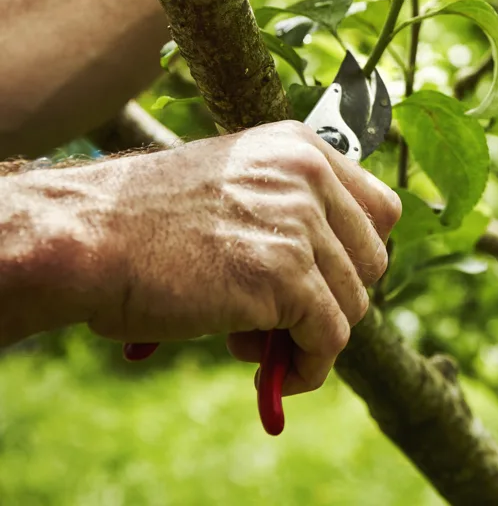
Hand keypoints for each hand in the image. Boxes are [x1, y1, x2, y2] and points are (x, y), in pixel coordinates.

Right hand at [57, 122, 398, 394]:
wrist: (88, 237)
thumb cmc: (146, 221)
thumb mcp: (234, 184)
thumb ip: (290, 209)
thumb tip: (341, 275)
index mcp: (301, 147)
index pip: (381, 210)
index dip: (357, 255)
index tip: (325, 281)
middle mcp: (309, 175)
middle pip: (372, 260)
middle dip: (332, 298)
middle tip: (276, 317)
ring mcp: (300, 224)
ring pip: (352, 303)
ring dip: (308, 335)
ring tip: (249, 338)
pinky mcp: (285, 276)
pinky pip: (329, 338)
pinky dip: (308, 368)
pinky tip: (271, 377)